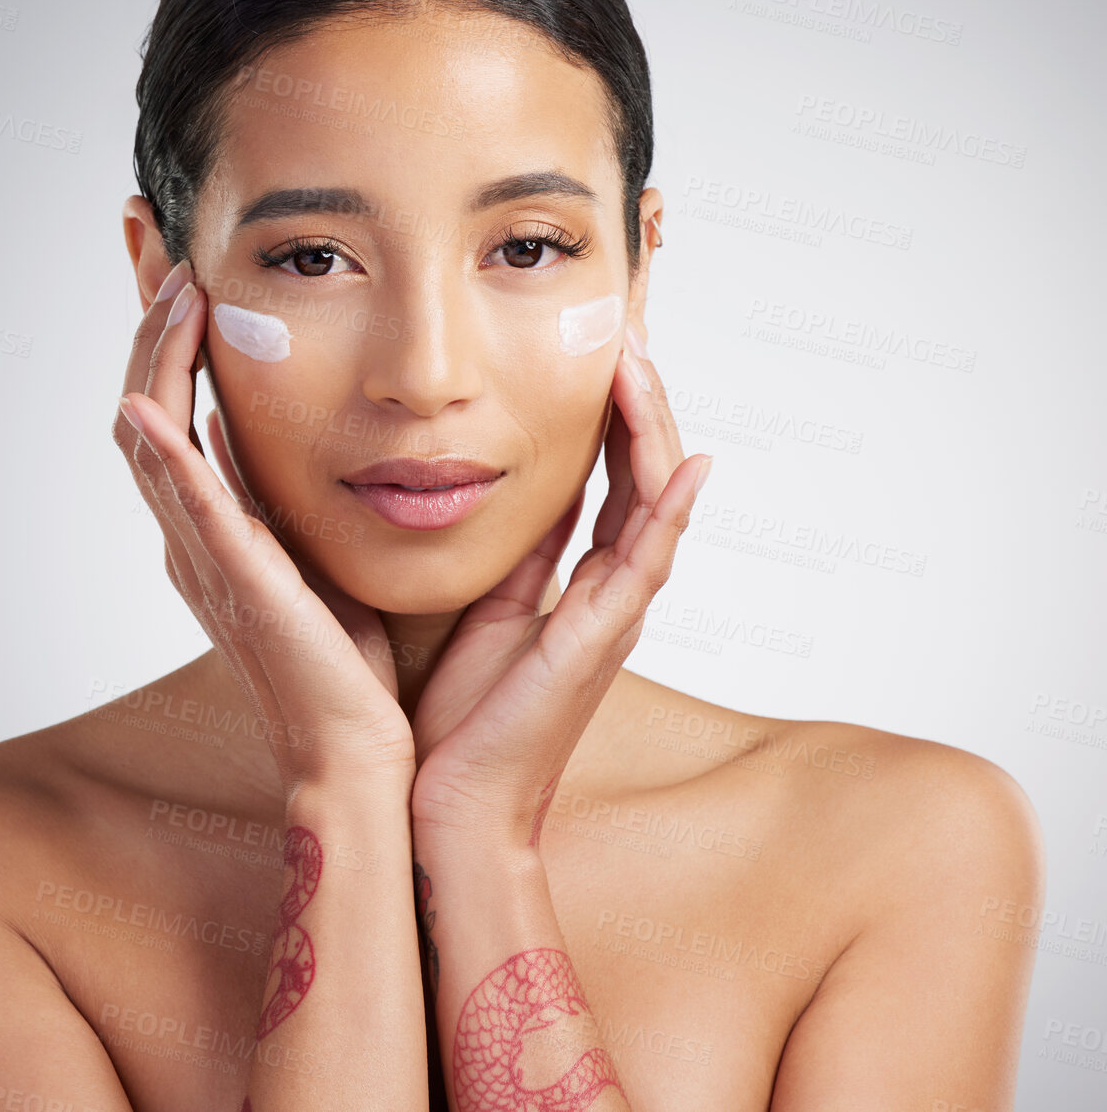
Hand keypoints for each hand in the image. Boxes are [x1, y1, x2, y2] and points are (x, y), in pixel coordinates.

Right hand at [113, 260, 416, 790]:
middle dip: (148, 322)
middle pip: (147, 405)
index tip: (183, 266)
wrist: (358, 754)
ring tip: (174, 285)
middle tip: (153, 240)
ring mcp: (206, 557)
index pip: (178, 408)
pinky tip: (152, 399)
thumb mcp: (322, 558)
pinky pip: (187, 505)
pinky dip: (164, 451)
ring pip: (153, 439)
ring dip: (156, 357)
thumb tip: (314, 436)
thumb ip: (301, 501)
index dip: (171, 337)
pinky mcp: (235, 581)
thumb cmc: (354, 667)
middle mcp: (197, 535)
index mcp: (219, 528)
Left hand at [408, 321, 711, 846]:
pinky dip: (671, 512)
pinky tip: (685, 462)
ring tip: (640, 361)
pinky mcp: (599, 642)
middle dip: (640, 403)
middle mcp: (605, 596)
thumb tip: (511, 497)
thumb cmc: (458, 720)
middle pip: (642, 479)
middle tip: (628, 331)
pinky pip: (645, 565)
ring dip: (653, 430)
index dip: (610, 415)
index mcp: (572, 587)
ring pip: (653, 505)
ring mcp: (610, 618)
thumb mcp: (480, 613)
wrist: (448, 803)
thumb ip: (510, 559)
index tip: (597, 349)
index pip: (607, 481)